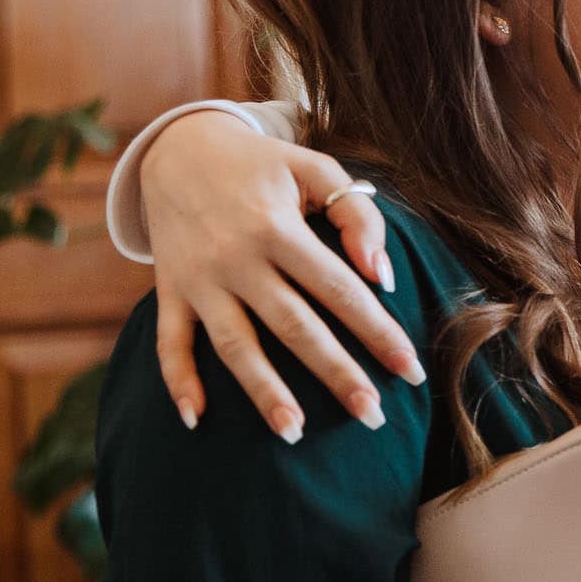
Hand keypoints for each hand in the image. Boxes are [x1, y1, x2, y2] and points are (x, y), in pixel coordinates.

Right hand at [143, 110, 423, 438]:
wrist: (178, 148)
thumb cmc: (264, 165)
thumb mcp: (315, 169)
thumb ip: (357, 214)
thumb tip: (380, 275)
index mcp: (278, 227)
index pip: (339, 289)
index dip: (378, 331)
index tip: (411, 371)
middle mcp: (237, 258)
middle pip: (293, 326)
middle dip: (335, 374)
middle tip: (373, 418)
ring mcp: (199, 279)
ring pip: (234, 344)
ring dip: (262, 391)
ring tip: (295, 434)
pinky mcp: (170, 290)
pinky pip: (169, 341)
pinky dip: (177, 380)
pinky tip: (195, 419)